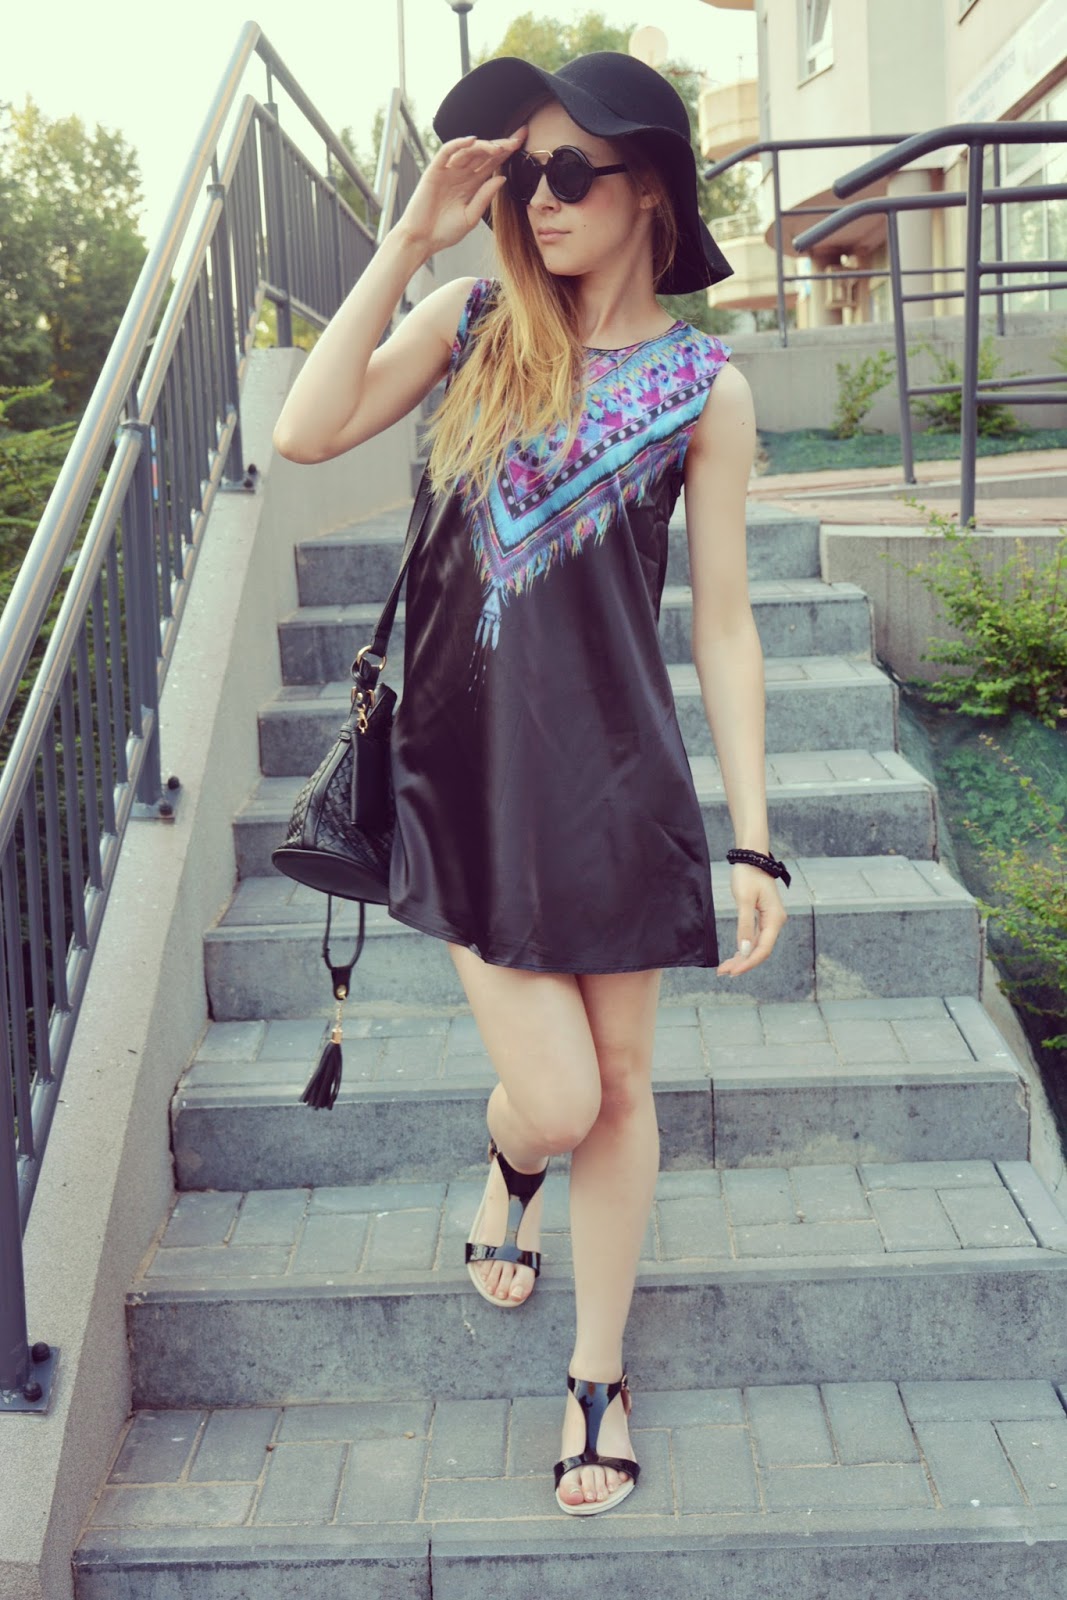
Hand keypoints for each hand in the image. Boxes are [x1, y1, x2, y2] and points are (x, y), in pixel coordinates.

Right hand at [394, 130, 525, 254]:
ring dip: (483, 146)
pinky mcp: (434, 171)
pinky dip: (458, 144)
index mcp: (472, 185)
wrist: (422, 240)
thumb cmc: (444, 232)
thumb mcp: (471, 217)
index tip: (522, 143)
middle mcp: (461, 174)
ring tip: (498, 147)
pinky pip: (446, 152)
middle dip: (500, 145)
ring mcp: (448, 171)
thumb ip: (485, 197)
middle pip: (483, 153)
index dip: (506, 153)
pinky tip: (472, 141)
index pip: (492, 163)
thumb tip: (502, 178)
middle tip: (518, 138)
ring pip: (468, 151)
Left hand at [716, 864, 786, 976]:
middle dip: (742, 963)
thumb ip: (744, 926)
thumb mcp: (744, 900)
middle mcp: (775, 922)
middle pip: (760, 950)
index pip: (763, 949)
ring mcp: (770, 920)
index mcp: (774, 919)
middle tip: (723, 972)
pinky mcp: (763, 918)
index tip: (733, 971)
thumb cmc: (748, 876)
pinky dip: (744, 948)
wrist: (752, 858)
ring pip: (756, 946)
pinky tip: (734, 956)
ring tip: (724, 968)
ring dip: (742, 957)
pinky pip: (755, 938)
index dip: (748, 962)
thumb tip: (744, 950)